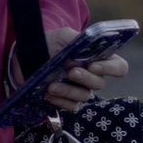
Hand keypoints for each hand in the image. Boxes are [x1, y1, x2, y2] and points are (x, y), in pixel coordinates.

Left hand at [10, 28, 130, 112]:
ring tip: (51, 85)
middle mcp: (91, 75)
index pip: (118, 67)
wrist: (23, 56)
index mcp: (96, 58)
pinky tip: (48, 94)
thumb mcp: (63, 36)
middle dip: (85, 78)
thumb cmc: (48, 43)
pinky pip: (71, 106)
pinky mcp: (65, 99)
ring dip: (68, 91)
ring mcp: (79, 89)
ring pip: (84, 96)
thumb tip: (88, 46)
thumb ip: (78, 39)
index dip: (111, 68)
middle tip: (70, 72)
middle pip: (99, 83)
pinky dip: (60, 101)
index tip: (93, 66)